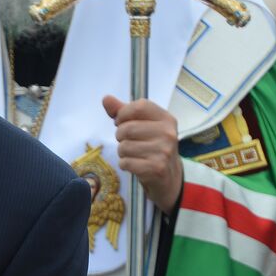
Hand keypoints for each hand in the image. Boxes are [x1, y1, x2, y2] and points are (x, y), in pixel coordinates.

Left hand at [103, 95, 182, 213]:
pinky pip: (125, 162)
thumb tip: (106, 98)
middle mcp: (168, 133)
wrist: (169, 178)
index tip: (122, 122)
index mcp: (166, 118)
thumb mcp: (142, 126)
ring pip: (124, 146)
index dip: (123, 114)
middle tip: (128, 142)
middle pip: (127, 128)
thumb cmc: (152, 147)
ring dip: (122, 152)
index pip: (138, 106)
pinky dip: (125, 165)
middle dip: (120, 136)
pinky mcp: (156, 168)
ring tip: (134, 155)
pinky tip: (135, 165)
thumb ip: (123, 111)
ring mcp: (163, 151)